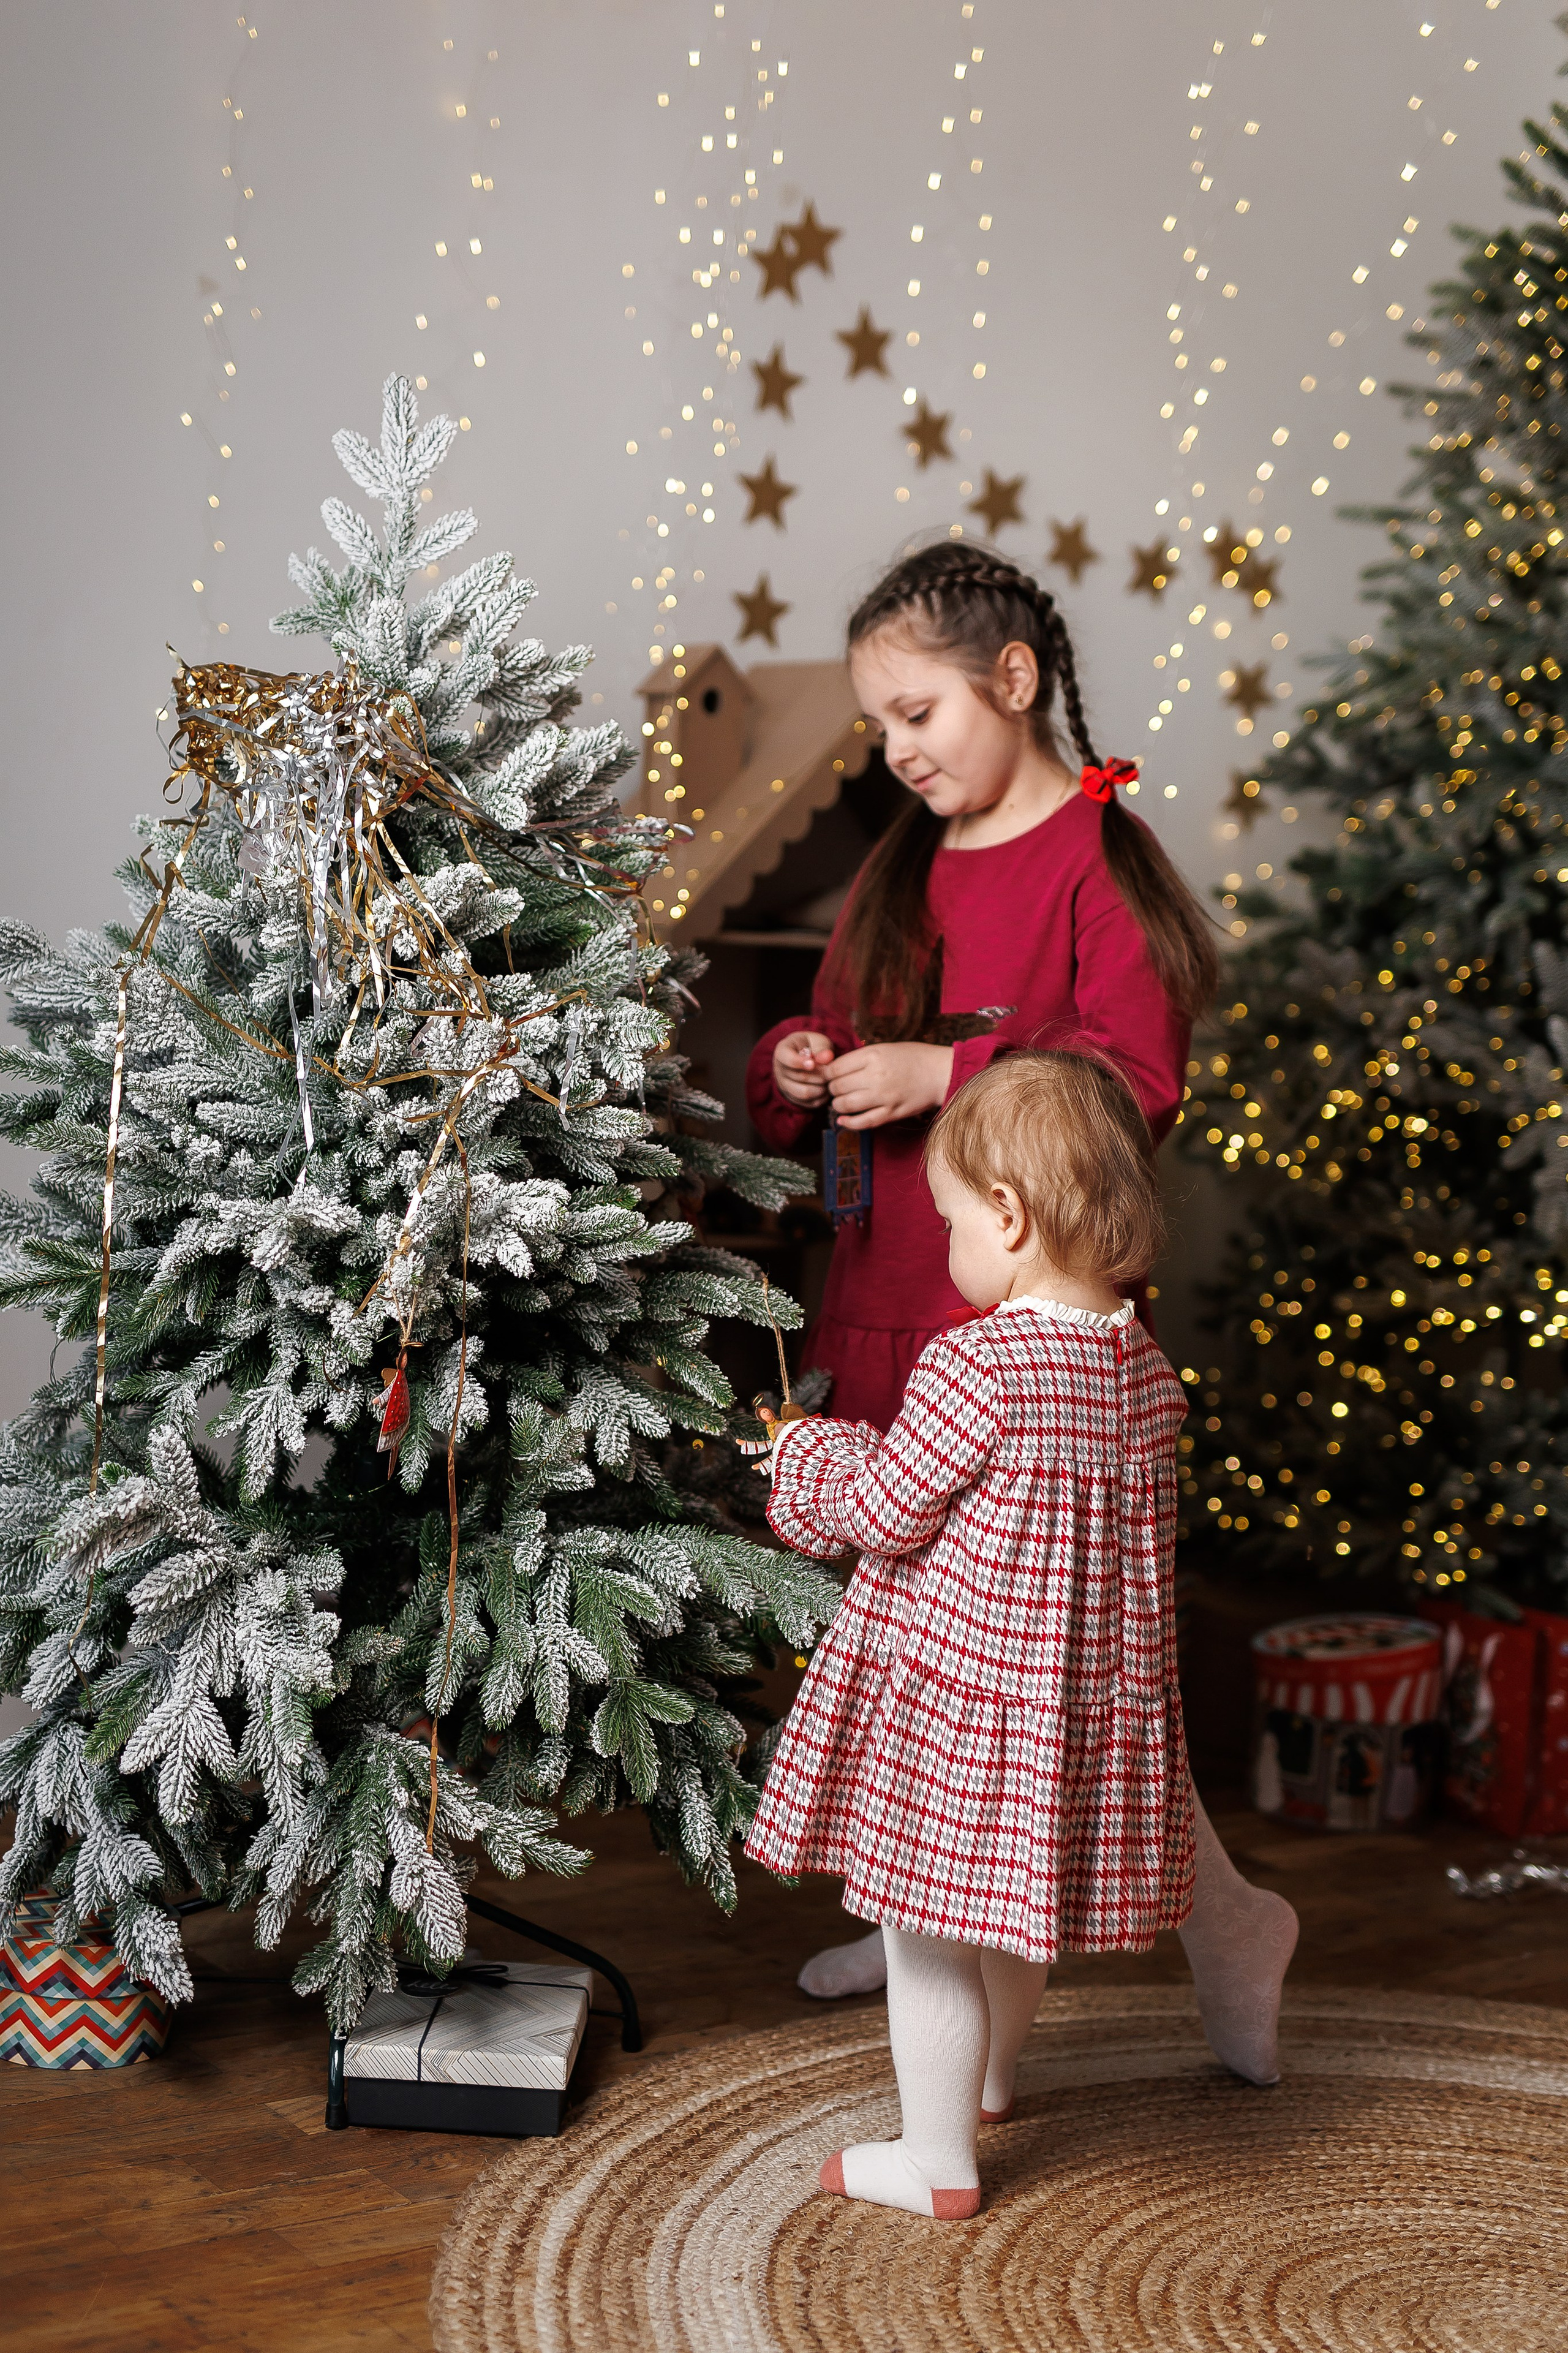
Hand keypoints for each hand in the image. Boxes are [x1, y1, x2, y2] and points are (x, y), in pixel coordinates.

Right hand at [773, 1029, 835, 1107]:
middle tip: (831, 1070)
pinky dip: (822, 1098)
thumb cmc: (812, 1046)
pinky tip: (827, 1088)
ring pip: (804, 1093)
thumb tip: (827, 1058)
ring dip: (822, 1087)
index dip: (801, 1062)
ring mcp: (785, 1086)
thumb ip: (822, 1047)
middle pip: (800, 1077)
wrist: (805, 1057)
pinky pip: (809, 1103)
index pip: (788, 1059)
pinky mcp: (793, 1098)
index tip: (813, 1063)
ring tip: (829, 1080)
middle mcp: (780, 1070)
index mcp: (782, 1051)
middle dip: (820, 1074)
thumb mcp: (816, 1040)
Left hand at [826, 1042, 953, 1130]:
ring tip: (842, 1102)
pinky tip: (843, 1120)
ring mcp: (883, 1096)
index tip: (829, 1076)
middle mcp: (876, 1076)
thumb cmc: (912, 1057)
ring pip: (845, 1105)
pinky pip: (863, 1122)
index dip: (827, 1074)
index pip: (835, 1068)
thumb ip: (860, 1058)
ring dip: (838, 1105)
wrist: (939, 1072)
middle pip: (837, 1087)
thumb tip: (833, 1069)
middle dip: (833, 1089)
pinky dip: (849, 1123)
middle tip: (837, 1089)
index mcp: (873, 1056)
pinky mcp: (891, 1113)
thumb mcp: (884, 1048)